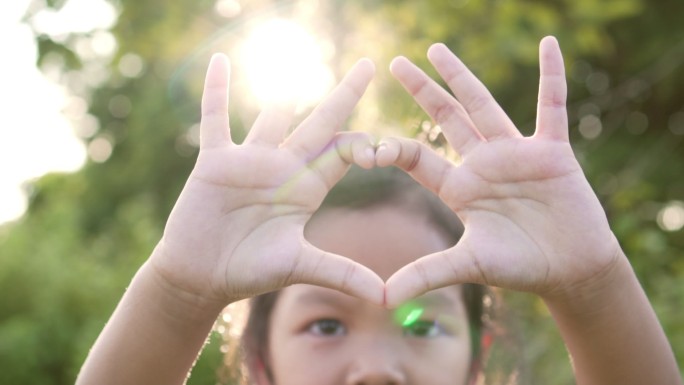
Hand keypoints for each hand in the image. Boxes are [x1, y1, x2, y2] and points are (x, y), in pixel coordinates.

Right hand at [150, 54, 383, 307]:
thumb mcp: (300, 267)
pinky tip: (219, 61)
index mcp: (308, 189)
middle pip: (320, 122)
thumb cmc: (250, 271)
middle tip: (369, 65)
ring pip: (272, 116)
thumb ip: (342, 274)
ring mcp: (250, 161)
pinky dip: (216, 91)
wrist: (201, 276)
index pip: (344, 153)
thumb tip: (386, 297)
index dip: (365, 145)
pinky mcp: (215, 161)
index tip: (382, 150)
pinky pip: (215, 119)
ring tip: (297, 58)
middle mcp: (284, 168)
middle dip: (344, 95)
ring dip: (284, 93)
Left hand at [380, 37, 621, 305]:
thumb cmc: (519, 266)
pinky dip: (552, 77)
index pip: (418, 159)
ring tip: (438, 49)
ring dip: (462, 77)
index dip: (392, 149)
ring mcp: (515, 153)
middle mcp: (481, 164)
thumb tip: (383, 298)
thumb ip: (427, 274)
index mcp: (459, 188)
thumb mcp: (468, 266)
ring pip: (484, 106)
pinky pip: (551, 107)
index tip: (366, 141)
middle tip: (397, 62)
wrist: (569, 269)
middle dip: (422, 91)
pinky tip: (548, 46)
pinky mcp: (552, 151)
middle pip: (445, 119)